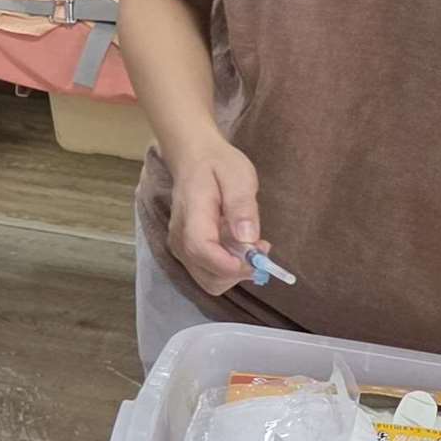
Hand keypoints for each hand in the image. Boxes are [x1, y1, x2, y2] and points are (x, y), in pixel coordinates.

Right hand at [167, 137, 265, 296]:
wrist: (193, 159)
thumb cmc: (218, 164)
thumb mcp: (238, 176)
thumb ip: (242, 206)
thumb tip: (248, 237)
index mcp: (192, 217)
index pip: (203, 253)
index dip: (232, 266)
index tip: (258, 259)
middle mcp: (180, 239)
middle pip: (208, 277)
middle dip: (239, 272)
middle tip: (260, 249)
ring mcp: (181, 248)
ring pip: (209, 281)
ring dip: (236, 273)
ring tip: (252, 248)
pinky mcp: (187, 252)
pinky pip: (208, 273)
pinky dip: (228, 269)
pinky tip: (240, 249)